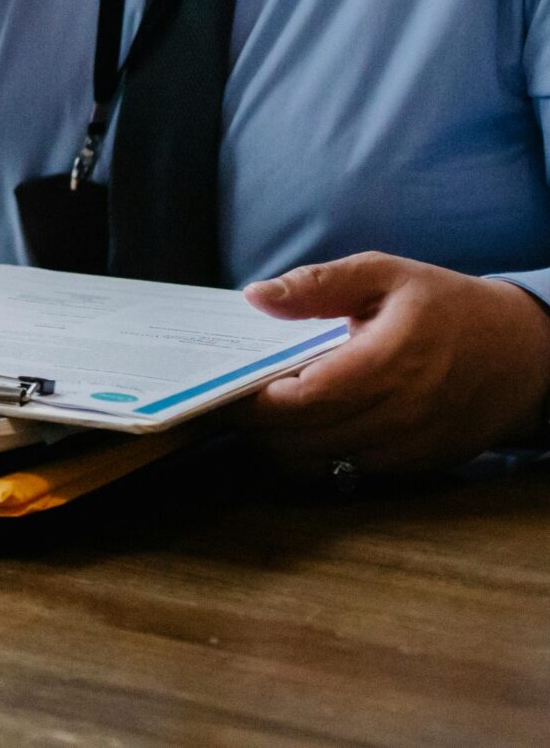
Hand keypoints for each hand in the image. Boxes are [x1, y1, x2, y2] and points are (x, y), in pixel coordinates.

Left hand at [238, 253, 549, 474]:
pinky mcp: (416, 466)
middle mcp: (402, 413)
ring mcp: (411, 446)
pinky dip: (315, 457)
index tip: (227, 386)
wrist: (525, 356)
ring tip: (263, 416)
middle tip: (233, 402)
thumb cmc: (448, 307)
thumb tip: (256, 296)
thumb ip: (318, 284)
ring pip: (320, 465)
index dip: (256, 400)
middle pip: (304, 438)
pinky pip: (348, 474)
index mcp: (391, 361)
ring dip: (282, 446)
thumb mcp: (385, 274)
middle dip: (258, 426)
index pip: (304, 398)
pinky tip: (304, 429)